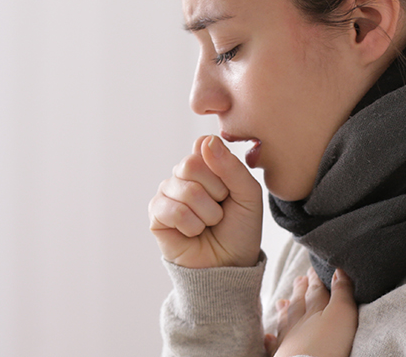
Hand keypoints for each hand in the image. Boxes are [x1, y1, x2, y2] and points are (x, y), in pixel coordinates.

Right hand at [149, 135, 263, 267]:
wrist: (230, 265)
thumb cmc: (240, 228)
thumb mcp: (248, 195)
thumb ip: (231, 166)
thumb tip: (204, 141)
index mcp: (205, 164)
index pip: (206, 147)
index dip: (223, 170)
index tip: (230, 190)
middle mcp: (182, 175)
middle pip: (191, 164)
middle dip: (216, 193)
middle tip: (220, 210)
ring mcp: (167, 194)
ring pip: (186, 191)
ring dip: (207, 214)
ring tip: (208, 224)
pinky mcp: (156, 216)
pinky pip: (172, 210)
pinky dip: (192, 226)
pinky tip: (194, 233)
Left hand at [265, 268, 357, 356]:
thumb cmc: (328, 344)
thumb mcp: (342, 314)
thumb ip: (341, 293)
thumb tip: (339, 270)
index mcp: (314, 311)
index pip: (316, 291)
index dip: (315, 279)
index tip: (313, 269)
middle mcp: (298, 323)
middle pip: (299, 303)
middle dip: (300, 291)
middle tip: (299, 279)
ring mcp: (288, 341)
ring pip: (285, 322)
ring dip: (285, 311)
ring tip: (281, 302)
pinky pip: (274, 347)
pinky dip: (272, 340)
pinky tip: (268, 337)